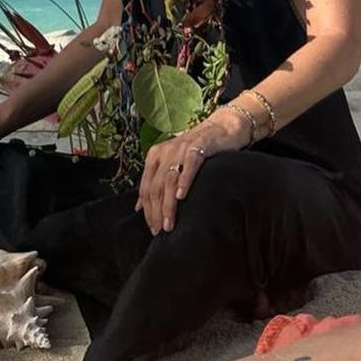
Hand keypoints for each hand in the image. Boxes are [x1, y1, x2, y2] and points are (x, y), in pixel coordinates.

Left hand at [135, 107, 251, 235]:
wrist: (221, 129)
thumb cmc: (195, 151)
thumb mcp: (171, 164)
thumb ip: (156, 182)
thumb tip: (139, 207)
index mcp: (154, 156)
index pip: (146, 187)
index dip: (147, 210)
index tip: (152, 228)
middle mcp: (164, 151)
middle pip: (155, 186)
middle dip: (156, 211)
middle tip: (161, 230)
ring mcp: (180, 149)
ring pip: (169, 180)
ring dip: (168, 204)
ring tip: (169, 223)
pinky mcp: (198, 147)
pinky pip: (189, 165)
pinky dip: (184, 181)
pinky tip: (181, 196)